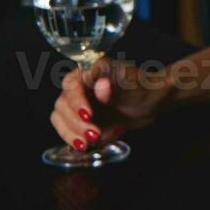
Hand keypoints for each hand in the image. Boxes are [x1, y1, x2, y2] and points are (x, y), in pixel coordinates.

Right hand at [49, 58, 171, 150]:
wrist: (149, 103)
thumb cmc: (145, 90)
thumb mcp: (136, 90)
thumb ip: (118, 89)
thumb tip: (102, 85)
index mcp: (92, 69)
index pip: (73, 84)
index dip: (77, 100)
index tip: (89, 115)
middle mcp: (80, 84)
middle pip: (63, 104)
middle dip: (77, 123)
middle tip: (95, 134)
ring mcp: (77, 101)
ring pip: (60, 118)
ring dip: (74, 133)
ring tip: (96, 140)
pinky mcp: (77, 118)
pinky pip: (67, 130)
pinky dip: (79, 139)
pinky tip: (100, 140)